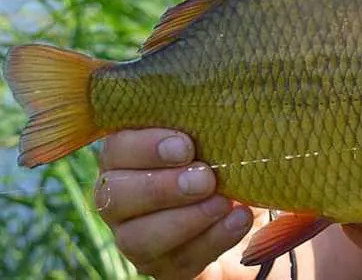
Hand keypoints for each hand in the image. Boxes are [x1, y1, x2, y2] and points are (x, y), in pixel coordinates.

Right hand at [95, 129, 253, 278]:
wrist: (244, 208)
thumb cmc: (224, 157)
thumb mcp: (217, 134)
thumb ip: (208, 120)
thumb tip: (227, 100)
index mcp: (127, 154)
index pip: (116, 148)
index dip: (145, 148)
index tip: (185, 146)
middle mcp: (120, 196)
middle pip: (115, 195)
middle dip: (162, 188)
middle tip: (205, 178)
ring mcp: (135, 236)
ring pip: (137, 237)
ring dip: (186, 218)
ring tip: (223, 202)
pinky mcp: (161, 266)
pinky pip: (176, 260)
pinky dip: (212, 239)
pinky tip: (238, 220)